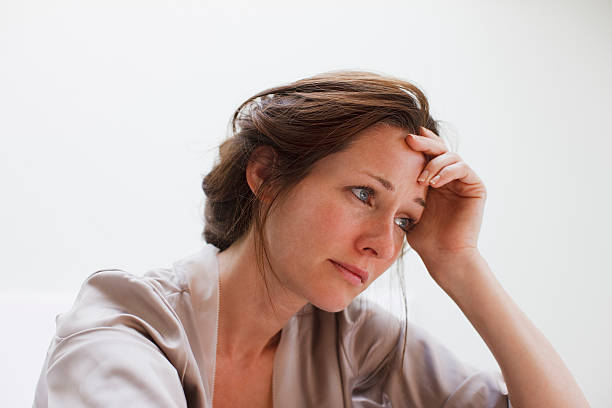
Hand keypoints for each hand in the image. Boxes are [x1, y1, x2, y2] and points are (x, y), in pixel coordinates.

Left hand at [404, 126, 486, 277]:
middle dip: (424, 143)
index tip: (401, 136)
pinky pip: (463, 169)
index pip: (427, 154)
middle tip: (409, 139)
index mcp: (434, 179)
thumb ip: (401, 188)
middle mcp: (450, 177)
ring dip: (434, 163)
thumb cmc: (423, 237)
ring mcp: (463, 181)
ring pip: (451, 156)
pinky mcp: (475, 187)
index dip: (418, 143)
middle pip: (439, 149)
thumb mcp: (406, 207)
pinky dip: (447, 171)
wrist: (442, 255)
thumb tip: (378, 172)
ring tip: (421, 178)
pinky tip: (434, 182)